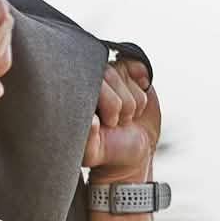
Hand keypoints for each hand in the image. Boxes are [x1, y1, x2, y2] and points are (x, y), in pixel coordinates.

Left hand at [82, 59, 160, 181]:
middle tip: (116, 122)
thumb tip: (93, 120)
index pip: (94, 84)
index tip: (109, 124)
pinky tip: (137, 103)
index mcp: (77, 97)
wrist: (133, 151)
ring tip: (125, 117)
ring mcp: (109, 74)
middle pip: (111, 75)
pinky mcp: (128, 70)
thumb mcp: (93, 153)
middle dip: (121, 106)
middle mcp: (91, 82)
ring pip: (128, 77)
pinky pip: (139, 67)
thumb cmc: (108, 152)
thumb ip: (88, 138)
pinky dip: (142, 85)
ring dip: (133, 103)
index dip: (109, 105)